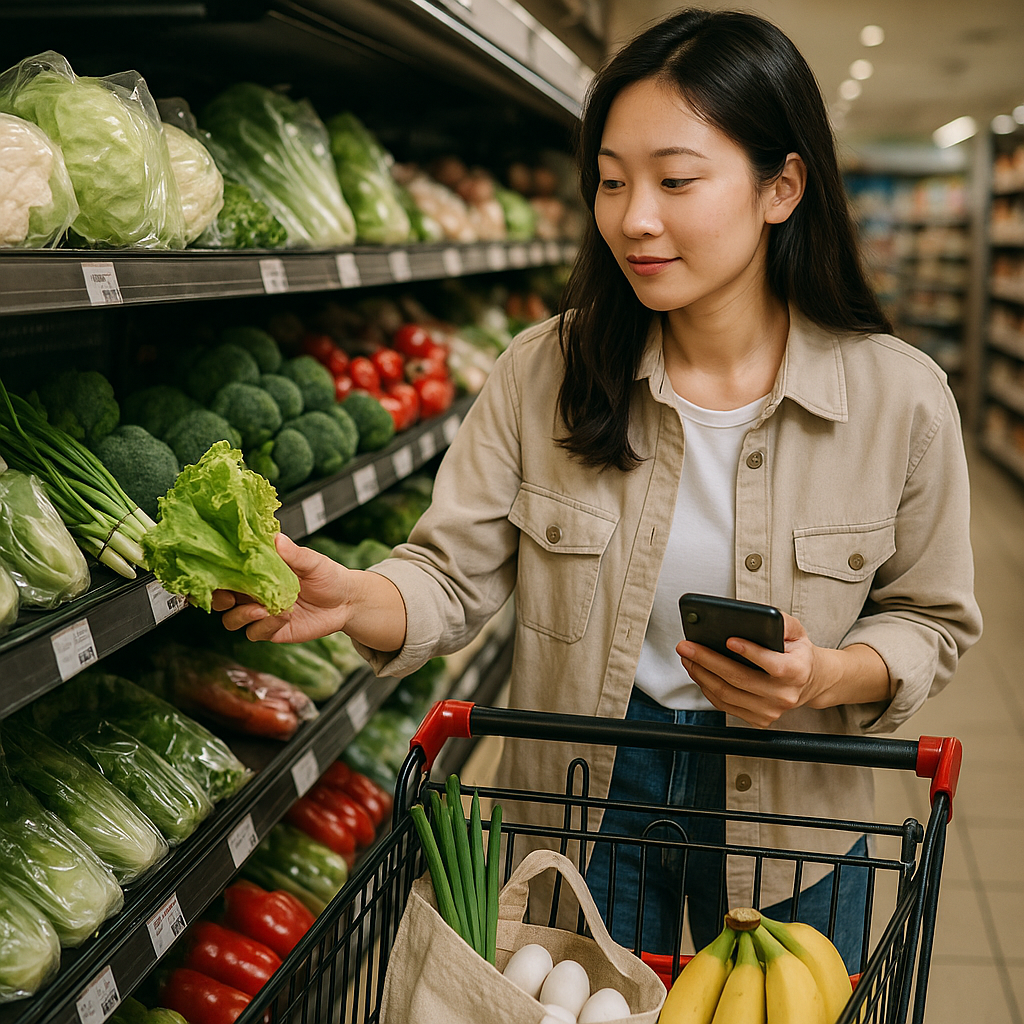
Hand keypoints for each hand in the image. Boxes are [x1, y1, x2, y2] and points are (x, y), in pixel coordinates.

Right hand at [212, 533, 351, 642]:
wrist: (346, 602)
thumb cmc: (327, 576)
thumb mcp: (313, 561)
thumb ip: (294, 553)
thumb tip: (277, 538)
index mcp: (257, 571)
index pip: (226, 572)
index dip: (214, 573)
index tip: (214, 571)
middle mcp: (254, 593)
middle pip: (220, 599)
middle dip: (219, 599)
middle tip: (230, 597)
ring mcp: (261, 613)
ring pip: (232, 620)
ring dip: (242, 614)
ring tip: (263, 608)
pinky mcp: (271, 630)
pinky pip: (256, 632)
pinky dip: (267, 625)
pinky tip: (284, 616)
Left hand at [675, 611, 841, 727]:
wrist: (809, 682)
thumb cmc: (797, 653)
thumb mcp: (796, 631)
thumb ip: (779, 621)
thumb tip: (755, 615)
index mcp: (797, 671)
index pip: (774, 665)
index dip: (750, 652)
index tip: (728, 640)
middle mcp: (784, 694)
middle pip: (740, 679)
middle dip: (708, 660)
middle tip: (687, 646)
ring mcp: (771, 710)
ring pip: (728, 694)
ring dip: (702, 674)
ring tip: (687, 657)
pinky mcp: (759, 719)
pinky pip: (725, 705)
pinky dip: (707, 688)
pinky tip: (698, 672)